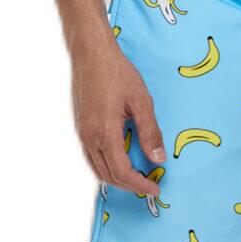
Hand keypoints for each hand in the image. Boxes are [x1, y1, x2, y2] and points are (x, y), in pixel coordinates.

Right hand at [72, 44, 165, 196]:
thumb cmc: (117, 73)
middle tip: (149, 184)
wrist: (91, 54)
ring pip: (97, 169)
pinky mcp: (81, 127)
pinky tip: (120, 161)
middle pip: (108, 175)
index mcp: (105, 133)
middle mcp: (90, 138)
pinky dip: (106, 167)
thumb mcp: (141, 102)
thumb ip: (150, 132)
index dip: (139, 184)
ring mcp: (82, 133)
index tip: (155, 187)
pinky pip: (92, 157)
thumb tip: (159, 159)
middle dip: (129, 185)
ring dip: (117, 178)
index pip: (122, 172)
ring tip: (137, 176)